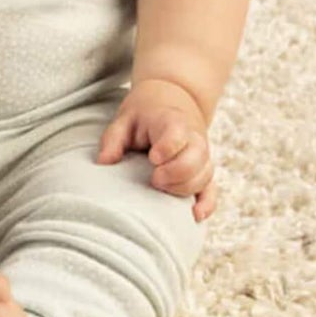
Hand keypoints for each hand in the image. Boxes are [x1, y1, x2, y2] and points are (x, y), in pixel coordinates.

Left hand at [97, 80, 216, 221]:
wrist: (171, 101)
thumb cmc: (144, 115)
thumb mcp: (124, 120)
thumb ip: (112, 139)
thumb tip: (103, 163)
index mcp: (171, 121)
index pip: (177, 134)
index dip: (168, 148)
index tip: (152, 158)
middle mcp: (193, 138)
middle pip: (196, 158)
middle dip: (175, 174)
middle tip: (154, 178)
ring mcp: (202, 155)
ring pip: (205, 175)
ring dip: (185, 188)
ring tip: (161, 187)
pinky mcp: (203, 170)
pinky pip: (211, 189)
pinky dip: (207, 204)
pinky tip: (194, 215)